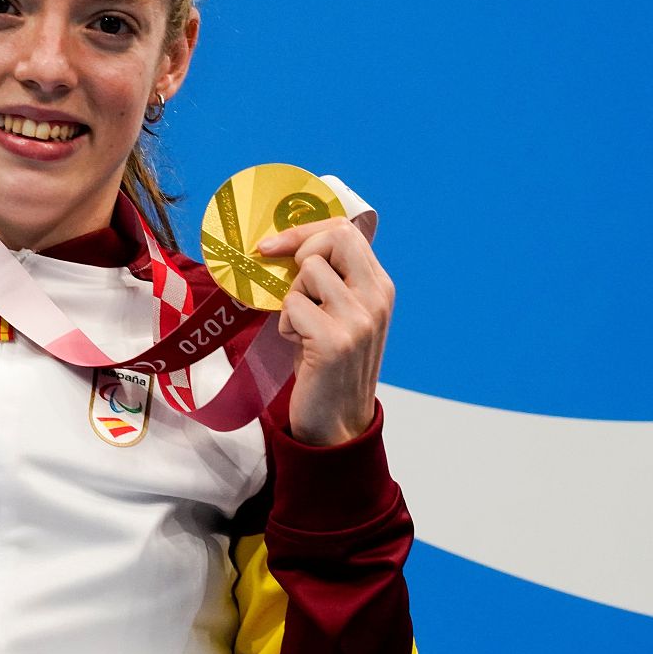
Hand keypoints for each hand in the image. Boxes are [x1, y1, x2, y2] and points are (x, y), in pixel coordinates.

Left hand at [256, 216, 394, 446]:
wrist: (337, 422)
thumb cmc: (327, 364)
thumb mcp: (338, 314)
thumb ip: (328, 280)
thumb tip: (284, 243)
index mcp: (379, 286)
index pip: (346, 231)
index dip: (305, 231)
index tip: (273, 245)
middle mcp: (376, 298)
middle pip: (334, 238)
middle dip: (300, 252)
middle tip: (291, 285)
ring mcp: (359, 319)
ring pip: (307, 272)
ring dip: (291, 298)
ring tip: (301, 328)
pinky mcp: (336, 341)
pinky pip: (293, 305)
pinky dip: (286, 325)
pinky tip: (299, 346)